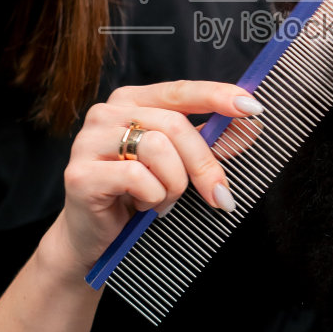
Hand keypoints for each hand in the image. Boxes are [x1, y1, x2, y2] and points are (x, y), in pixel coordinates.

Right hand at [48, 80, 263, 276]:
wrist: (93, 241)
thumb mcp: (178, 166)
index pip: (180, 90)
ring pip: (157, 149)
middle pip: (174, 125)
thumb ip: (209, 144)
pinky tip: (142, 208)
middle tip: (220, 196)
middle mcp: (106, 113)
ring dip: (173, 185)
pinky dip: (151, 198)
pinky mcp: (80, 174)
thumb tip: (251, 128)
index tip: (252, 107)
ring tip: (163, 202)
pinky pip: (136, 176)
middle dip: (204, 164)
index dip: (217, 95)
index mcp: (131, 102)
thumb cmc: (136, 198)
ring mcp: (88, 142)